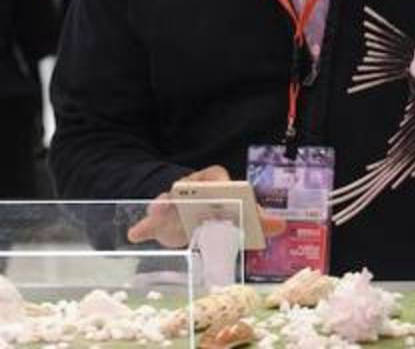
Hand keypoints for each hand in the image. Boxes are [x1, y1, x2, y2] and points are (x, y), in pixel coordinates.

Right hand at [127, 166, 286, 246]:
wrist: (192, 218)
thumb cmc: (218, 213)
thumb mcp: (237, 216)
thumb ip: (256, 220)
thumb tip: (280, 225)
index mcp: (214, 182)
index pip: (218, 179)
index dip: (219, 185)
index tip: (221, 189)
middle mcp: (192, 186)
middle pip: (189, 186)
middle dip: (185, 190)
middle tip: (185, 196)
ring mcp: (173, 200)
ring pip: (166, 199)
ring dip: (161, 205)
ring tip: (157, 211)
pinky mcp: (159, 218)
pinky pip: (149, 221)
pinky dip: (143, 227)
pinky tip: (134, 234)